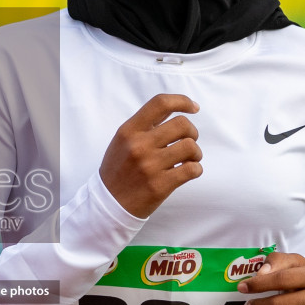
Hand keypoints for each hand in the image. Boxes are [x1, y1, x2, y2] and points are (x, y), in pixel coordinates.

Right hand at [98, 94, 202, 217]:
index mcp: (129, 131)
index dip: (182, 101)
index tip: (193, 108)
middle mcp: (139, 145)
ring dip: (196, 153)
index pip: (160, 103)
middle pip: (182, 124)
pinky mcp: (160, 185)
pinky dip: (196, 169)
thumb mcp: (122, 141)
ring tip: (189, 159)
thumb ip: (144, 126)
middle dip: (192, 132)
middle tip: (188, 141)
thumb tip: (174, 110)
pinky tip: (188, 171)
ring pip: (190, 147)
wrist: (108, 203)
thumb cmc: (119, 170)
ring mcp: (149, 166)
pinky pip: (192, 170)